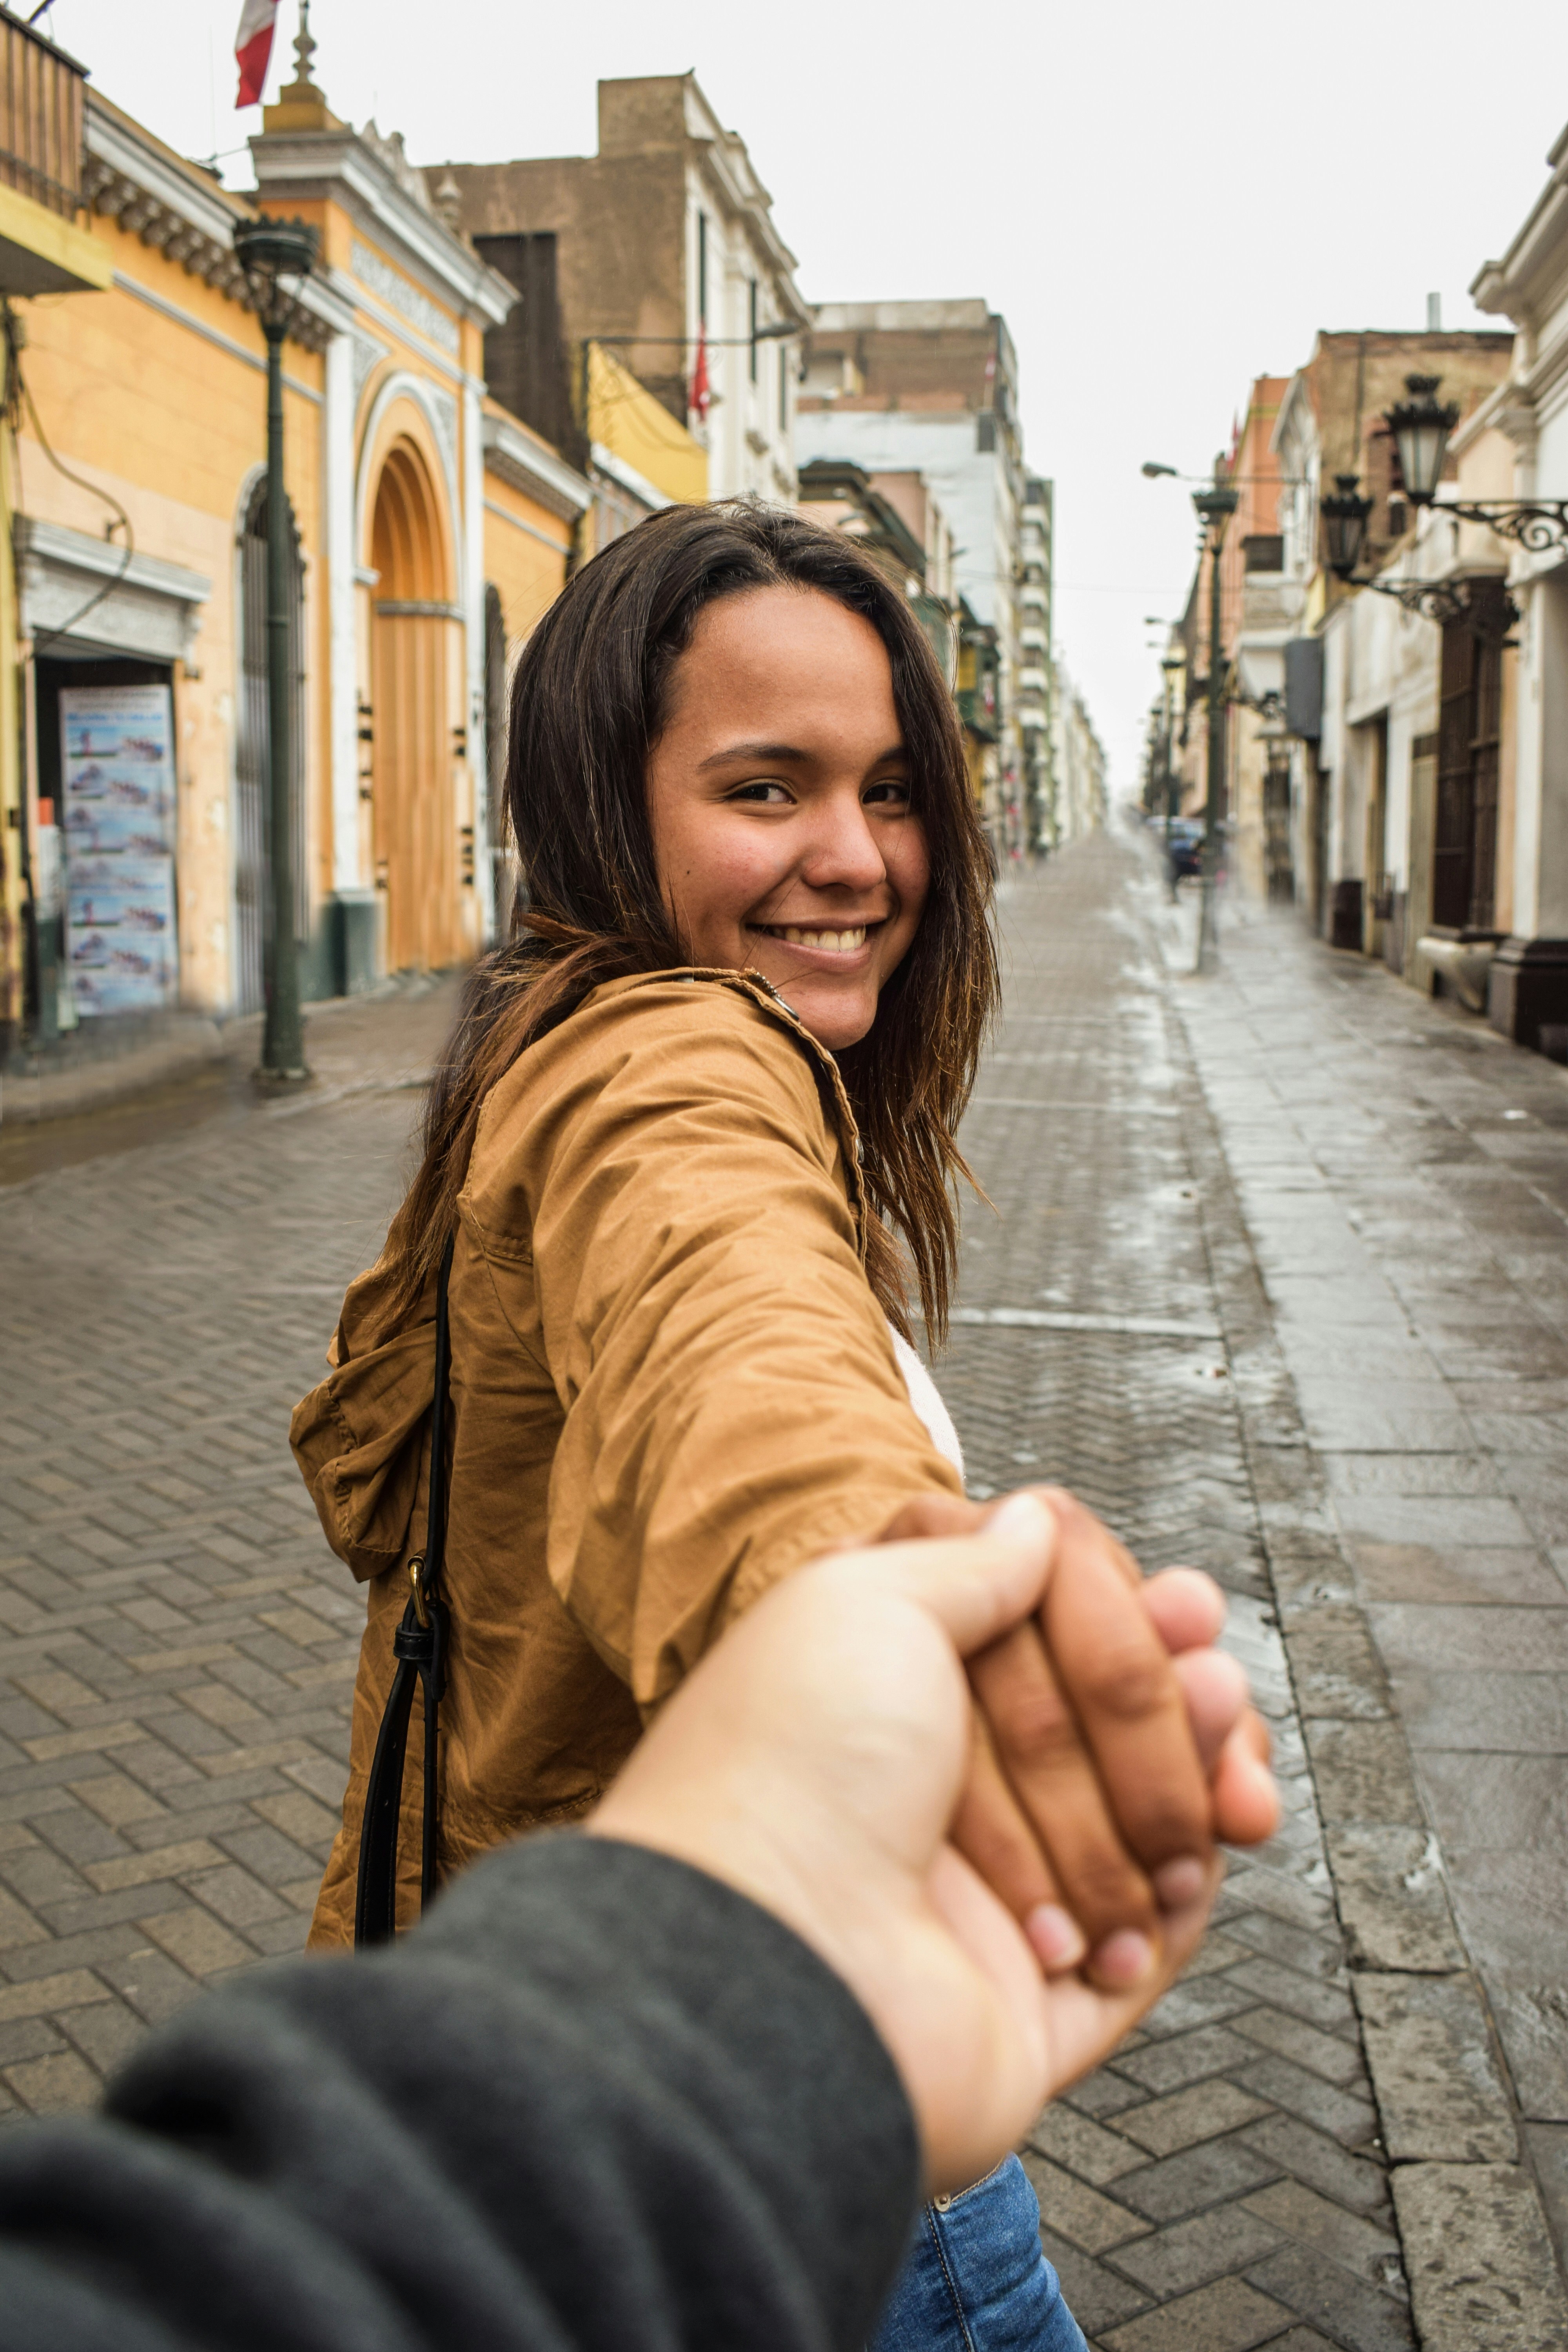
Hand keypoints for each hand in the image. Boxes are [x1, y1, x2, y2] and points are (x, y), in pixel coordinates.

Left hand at [589, 1500, 1249, 2194]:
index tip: (1182, 1609)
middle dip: (1168, 1705)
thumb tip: (1036, 1519)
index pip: (1043, 1633)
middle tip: (1212, 1685)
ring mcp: (990, 1898)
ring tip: (1228, 1764)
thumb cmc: (793, 1767)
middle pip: (1101, 1725)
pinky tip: (1225, 1828)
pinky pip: (1153, 1937)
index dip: (1120, 1620)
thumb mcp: (868, 1602)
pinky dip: (1195, 1882)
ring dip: (1191, 1783)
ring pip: (1142, 1825)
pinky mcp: (1040, 1999)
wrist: (770, 1958)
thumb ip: (967, 1560)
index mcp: (891, 1690)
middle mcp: (935, 1787)